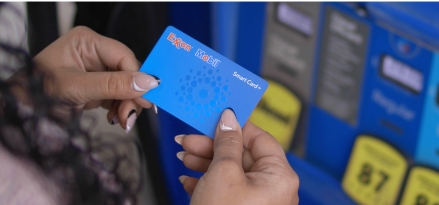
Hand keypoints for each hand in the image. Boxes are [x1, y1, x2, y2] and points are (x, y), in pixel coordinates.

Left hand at [31, 26, 157, 131]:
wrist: (23, 111)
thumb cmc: (38, 92)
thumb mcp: (78, 88)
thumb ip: (113, 85)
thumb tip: (148, 83)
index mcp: (87, 42)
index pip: (123, 56)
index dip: (137, 77)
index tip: (146, 98)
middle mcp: (94, 53)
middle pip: (127, 72)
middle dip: (132, 95)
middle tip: (131, 116)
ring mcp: (96, 70)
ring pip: (126, 86)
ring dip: (127, 105)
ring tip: (121, 121)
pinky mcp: (98, 86)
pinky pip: (118, 95)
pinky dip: (120, 109)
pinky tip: (115, 118)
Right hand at [175, 109, 298, 204]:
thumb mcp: (223, 172)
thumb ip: (227, 141)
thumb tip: (229, 118)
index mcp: (279, 177)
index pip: (261, 139)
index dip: (237, 126)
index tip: (216, 117)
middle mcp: (272, 190)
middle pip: (242, 155)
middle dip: (212, 146)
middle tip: (189, 138)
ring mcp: (256, 203)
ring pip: (230, 172)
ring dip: (205, 162)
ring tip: (183, 157)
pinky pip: (225, 190)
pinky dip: (206, 183)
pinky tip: (187, 180)